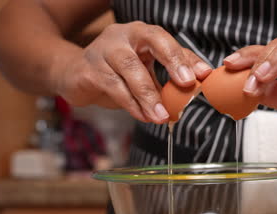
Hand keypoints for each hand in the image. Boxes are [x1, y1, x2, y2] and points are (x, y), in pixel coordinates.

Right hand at [53, 21, 211, 122]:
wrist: (74, 76)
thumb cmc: (115, 72)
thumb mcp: (145, 70)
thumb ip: (169, 76)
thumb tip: (196, 87)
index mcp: (140, 34)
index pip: (167, 40)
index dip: (185, 57)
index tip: (201, 75)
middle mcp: (122, 36)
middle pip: (151, 40)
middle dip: (172, 61)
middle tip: (186, 83)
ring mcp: (103, 50)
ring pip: (130, 68)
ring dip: (149, 95)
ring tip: (162, 115)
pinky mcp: (88, 69)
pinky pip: (114, 86)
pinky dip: (131, 104)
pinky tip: (143, 116)